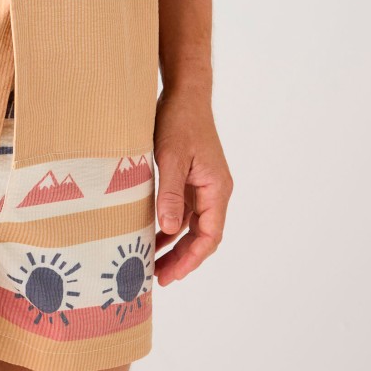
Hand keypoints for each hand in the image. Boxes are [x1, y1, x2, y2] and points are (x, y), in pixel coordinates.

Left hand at [152, 85, 232, 284]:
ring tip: (153, 264)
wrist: (184, 92)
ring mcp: (203, 185)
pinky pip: (183, 210)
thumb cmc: (180, 120)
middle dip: (183, 258)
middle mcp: (214, 190)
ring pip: (192, 225)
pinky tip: (153, 235)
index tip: (171, 274)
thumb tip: (171, 230)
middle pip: (202, 235)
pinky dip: (170, 225)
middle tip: (159, 278)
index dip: (192, 258)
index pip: (210, 235)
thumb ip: (171, 194)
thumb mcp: (172, 157)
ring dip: (175, 245)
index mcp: (216, 188)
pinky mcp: (191, 178)